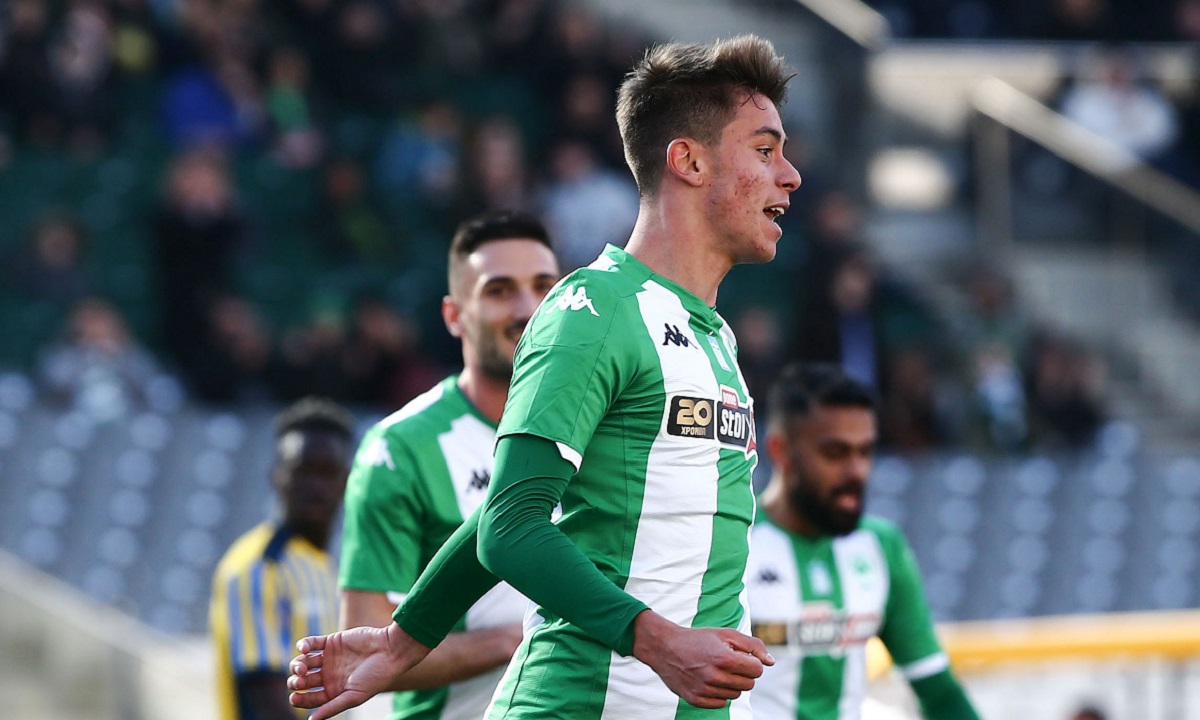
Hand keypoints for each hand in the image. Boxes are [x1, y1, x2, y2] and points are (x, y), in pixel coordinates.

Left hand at [288, 623, 431, 719]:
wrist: (390, 650)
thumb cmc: (376, 677)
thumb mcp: (354, 696)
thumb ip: (332, 707)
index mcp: (334, 691)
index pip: (310, 698)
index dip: (299, 699)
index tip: (295, 697)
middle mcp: (329, 675)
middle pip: (303, 681)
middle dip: (296, 682)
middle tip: (300, 680)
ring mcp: (329, 658)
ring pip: (304, 662)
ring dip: (297, 664)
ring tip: (302, 666)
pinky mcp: (332, 641)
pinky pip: (311, 643)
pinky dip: (303, 645)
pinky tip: (304, 649)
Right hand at [631, 610, 773, 708]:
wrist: (665, 648)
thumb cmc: (698, 639)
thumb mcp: (726, 634)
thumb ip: (753, 646)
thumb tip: (771, 663)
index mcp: (724, 658)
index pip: (757, 671)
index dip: (752, 663)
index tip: (742, 657)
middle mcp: (714, 676)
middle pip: (748, 685)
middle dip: (743, 674)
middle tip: (729, 664)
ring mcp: (704, 690)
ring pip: (735, 695)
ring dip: (731, 684)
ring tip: (717, 671)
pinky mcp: (696, 699)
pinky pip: (721, 703)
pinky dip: (719, 693)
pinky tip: (709, 680)